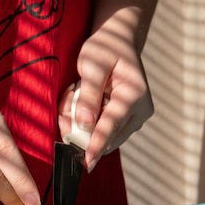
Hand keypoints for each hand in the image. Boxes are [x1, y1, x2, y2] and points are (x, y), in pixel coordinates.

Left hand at [58, 9, 153, 171]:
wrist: (117, 42)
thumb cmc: (105, 49)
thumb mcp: (92, 65)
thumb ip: (89, 95)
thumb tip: (86, 124)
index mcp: (134, 94)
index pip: (111, 125)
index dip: (96, 144)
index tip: (87, 162)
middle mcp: (140, 110)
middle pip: (106, 136)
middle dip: (80, 130)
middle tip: (64, 109)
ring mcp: (135, 117)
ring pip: (102, 136)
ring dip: (81, 125)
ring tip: (74, 97)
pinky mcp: (127, 121)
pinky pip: (102, 131)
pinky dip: (86, 122)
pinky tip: (80, 103)